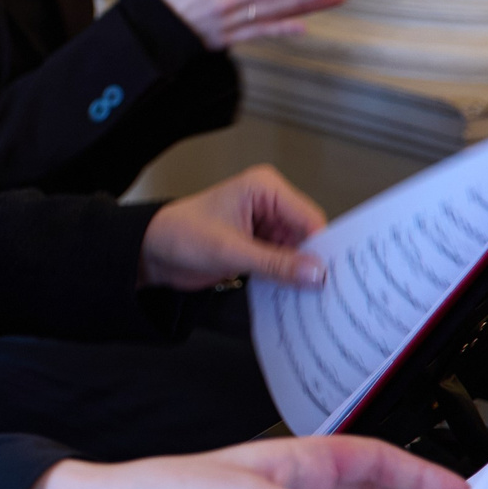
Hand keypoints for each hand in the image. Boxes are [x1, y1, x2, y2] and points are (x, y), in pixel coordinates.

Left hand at [144, 165, 326, 289]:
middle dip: (314, 263)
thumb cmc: (178, 234)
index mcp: (264, 188)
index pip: (309, 217)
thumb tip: (314, 273)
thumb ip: (274, 263)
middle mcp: (269, 204)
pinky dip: (289, 280)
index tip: (337, 276)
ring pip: (298, 253)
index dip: (324, 247)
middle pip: (308, 236)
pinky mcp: (259, 247)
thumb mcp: (229, 250)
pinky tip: (296, 298)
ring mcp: (265, 227)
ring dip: (302, 275)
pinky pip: (284, 264)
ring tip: (316, 300)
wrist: (151, 252)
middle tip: (330, 293)